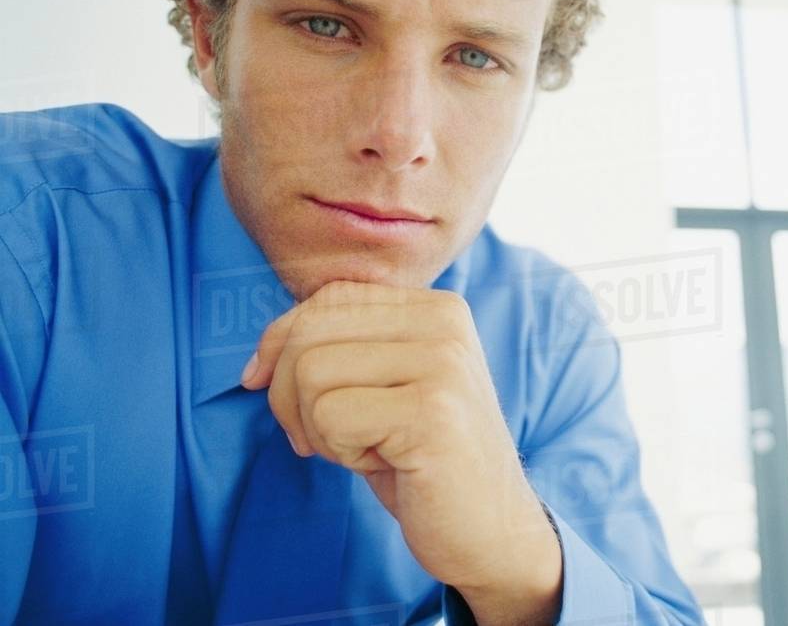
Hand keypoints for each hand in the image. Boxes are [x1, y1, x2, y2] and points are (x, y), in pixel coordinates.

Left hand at [240, 280, 561, 624]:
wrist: (491, 530)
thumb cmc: (424, 461)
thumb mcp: (383, 390)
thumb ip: (340, 351)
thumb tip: (257, 363)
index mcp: (437, 309)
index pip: (331, 296)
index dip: (283, 341)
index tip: (273, 388)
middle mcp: (444, 324)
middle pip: (311, 331)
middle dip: (289, 393)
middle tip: (322, 438)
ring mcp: (442, 364)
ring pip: (311, 372)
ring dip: (317, 427)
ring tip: (366, 449)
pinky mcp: (431, 412)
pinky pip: (330, 416)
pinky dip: (341, 452)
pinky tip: (383, 464)